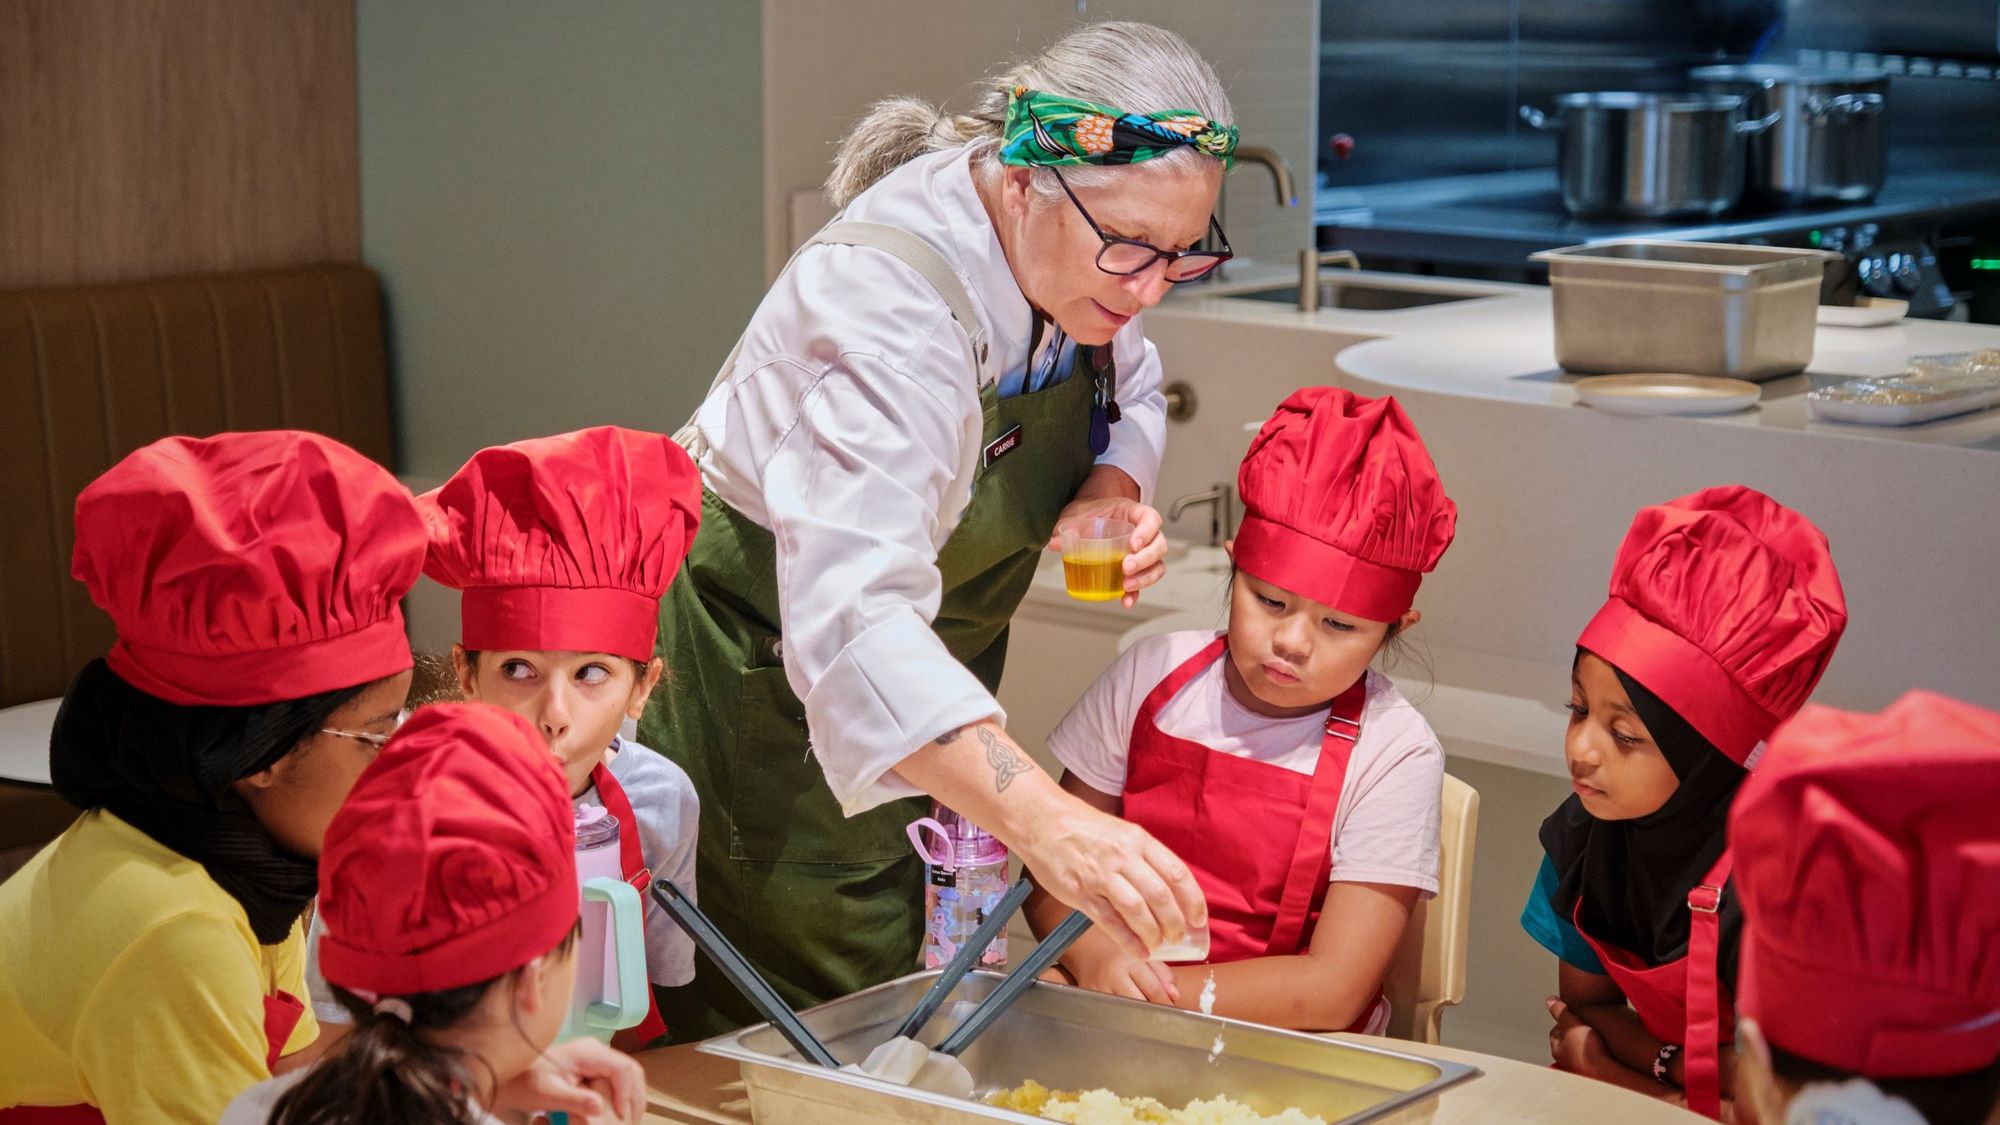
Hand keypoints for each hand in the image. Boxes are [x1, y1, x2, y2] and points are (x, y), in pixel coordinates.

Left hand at [494, 1037, 647, 1123]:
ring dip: (631, 1098)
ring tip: (627, 1120)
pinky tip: (618, 1114)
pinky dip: (622, 1097)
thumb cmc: (524, 1084)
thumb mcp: (547, 1094)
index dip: (626, 1094)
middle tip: (631, 1122)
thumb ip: (573, 1100)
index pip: (622, 1069)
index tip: (621, 1117)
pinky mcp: (593, 1069)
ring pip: (627, 1076)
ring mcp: (596, 1059)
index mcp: (588, 1052)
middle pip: (630, 1070)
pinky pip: (617, 1081)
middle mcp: (596, 1051)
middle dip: (634, 1097)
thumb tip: (600, 1108)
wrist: (508, 1077)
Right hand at [1016, 792, 1205, 959]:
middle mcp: (1123, 856)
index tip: (1199, 919)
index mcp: (1138, 840)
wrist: (1042, 819)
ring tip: (1158, 944)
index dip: (1193, 901)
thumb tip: (1169, 890)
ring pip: (1137, 910)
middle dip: (1175, 922)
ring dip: (1153, 933)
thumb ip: (1145, 858)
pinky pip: (1109, 921)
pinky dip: (1128, 940)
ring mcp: (1100, 875)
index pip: (1176, 873)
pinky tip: (1138, 951)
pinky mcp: (1080, 892)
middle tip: (1179, 937)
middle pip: (1160, 895)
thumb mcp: (1122, 833)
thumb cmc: (1083, 827)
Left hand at [1049, 496, 1166, 607]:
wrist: (1090, 516)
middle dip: (1145, 560)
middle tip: (1125, 567)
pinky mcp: (1136, 569)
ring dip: (1145, 578)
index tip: (1132, 544)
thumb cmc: (1090, 512)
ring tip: (1126, 586)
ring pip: (1157, 565)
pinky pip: (1144, 581)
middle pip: (1159, 545)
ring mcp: (1143, 552)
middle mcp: (1144, 533)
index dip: (1147, 532)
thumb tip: (1055, 542)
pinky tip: (1126, 601)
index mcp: (1134, 514)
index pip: (1151, 519)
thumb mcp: (1078, 513)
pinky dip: (1136, 593)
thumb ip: (1068, 525)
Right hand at [1069, 945, 1180, 1006]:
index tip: (1171, 1008)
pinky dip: (1120, 1014)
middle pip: (1140, 1004)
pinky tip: (1123, 1008)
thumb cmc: (1116, 948)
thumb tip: (1174, 995)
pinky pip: (1109, 1012)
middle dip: (1152, 1011)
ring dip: (1137, 1014)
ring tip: (1141, 1008)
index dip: (1166, 1003)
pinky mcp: (1090, 996)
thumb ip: (1162, 973)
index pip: (1154, 990)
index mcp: (1130, 961)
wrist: (1085, 945)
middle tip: (1158, 1011)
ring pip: (1125, 1012)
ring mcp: (1100, 988)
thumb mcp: (1142, 953)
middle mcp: (1114, 975)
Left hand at [1547, 997, 1611, 1078]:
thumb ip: (1560, 1011)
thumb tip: (1550, 1000)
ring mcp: (1581, 1071)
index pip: (1555, 1033)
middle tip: (1584, 1026)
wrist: (1607, 1075)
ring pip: (1581, 1054)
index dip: (1563, 1022)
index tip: (1571, 1016)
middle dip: (1575, 1035)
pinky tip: (1607, 1052)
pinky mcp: (1596, 1076)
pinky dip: (1598, 1056)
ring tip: (1597, 1038)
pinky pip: (1595, 1062)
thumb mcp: (1572, 1024)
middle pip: (1568, 1044)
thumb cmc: (1587, 1052)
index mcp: (1558, 1051)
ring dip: (1587, 1046)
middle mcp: (1567, 1063)